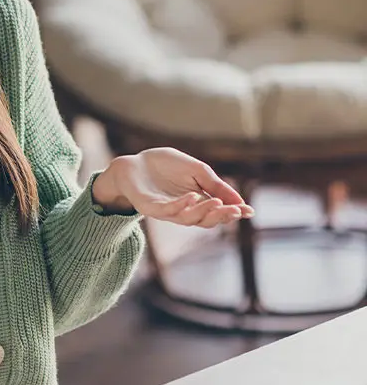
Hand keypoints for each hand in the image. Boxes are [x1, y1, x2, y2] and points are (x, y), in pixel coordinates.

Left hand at [92, 147, 254, 227]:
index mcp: (196, 203)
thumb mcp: (197, 171)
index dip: (233, 212)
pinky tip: (193, 196)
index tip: (249, 210)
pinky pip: (168, 210)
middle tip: (237, 210)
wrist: (134, 164)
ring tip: (218, 202)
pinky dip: (181, 204)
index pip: (217, 212)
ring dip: (205, 212)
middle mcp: (183, 211)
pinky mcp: (150, 207)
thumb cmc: (165, 166)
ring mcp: (167, 211)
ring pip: (189, 219)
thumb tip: (240, 201)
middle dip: (222, 216)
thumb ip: (215, 185)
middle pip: (206, 220)